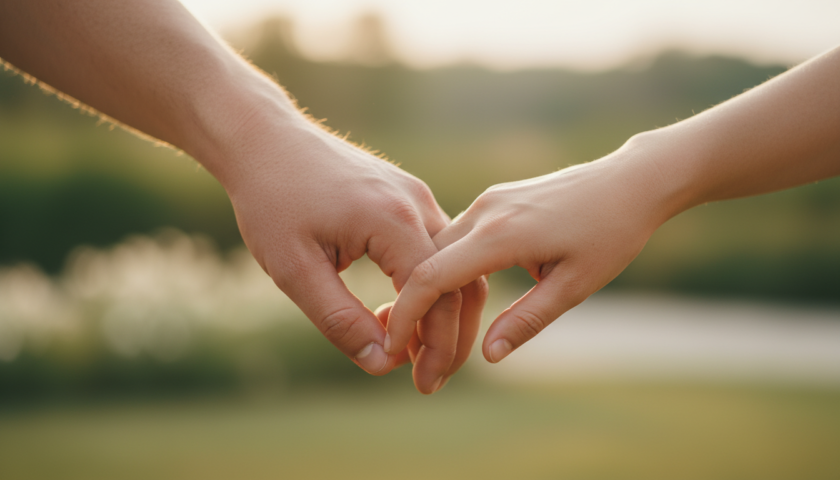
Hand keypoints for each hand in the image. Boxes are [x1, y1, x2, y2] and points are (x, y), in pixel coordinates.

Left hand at [218, 114, 486, 392]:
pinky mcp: (406, 195)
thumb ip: (339, 320)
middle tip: (427, 381)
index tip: (411, 378)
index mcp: (394, 220)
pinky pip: (434, 248)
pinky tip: (395, 312)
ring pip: (453, 265)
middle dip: (448, 338)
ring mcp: (416, 196)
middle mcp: (417, 204)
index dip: (430, 344)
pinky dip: (427, 287)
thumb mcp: (294, 269)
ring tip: (412, 355)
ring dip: (440, 313)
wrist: (263, 139)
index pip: (437, 295)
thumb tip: (382, 364)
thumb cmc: (271, 200)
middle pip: (459, 281)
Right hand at [387, 144, 669, 362]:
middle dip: (412, 306)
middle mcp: (484, 212)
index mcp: (500, 235)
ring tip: (430, 328)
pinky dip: (447, 265)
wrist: (630, 181)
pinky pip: (456, 234)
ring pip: (437, 246)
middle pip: (425, 261)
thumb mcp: (575, 286)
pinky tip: (453, 293)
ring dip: (429, 285)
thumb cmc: (611, 234)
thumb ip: (527, 321)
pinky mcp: (494, 199)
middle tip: (411, 351)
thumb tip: (488, 357)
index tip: (393, 346)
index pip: (432, 277)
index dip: (407, 315)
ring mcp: (488, 201)